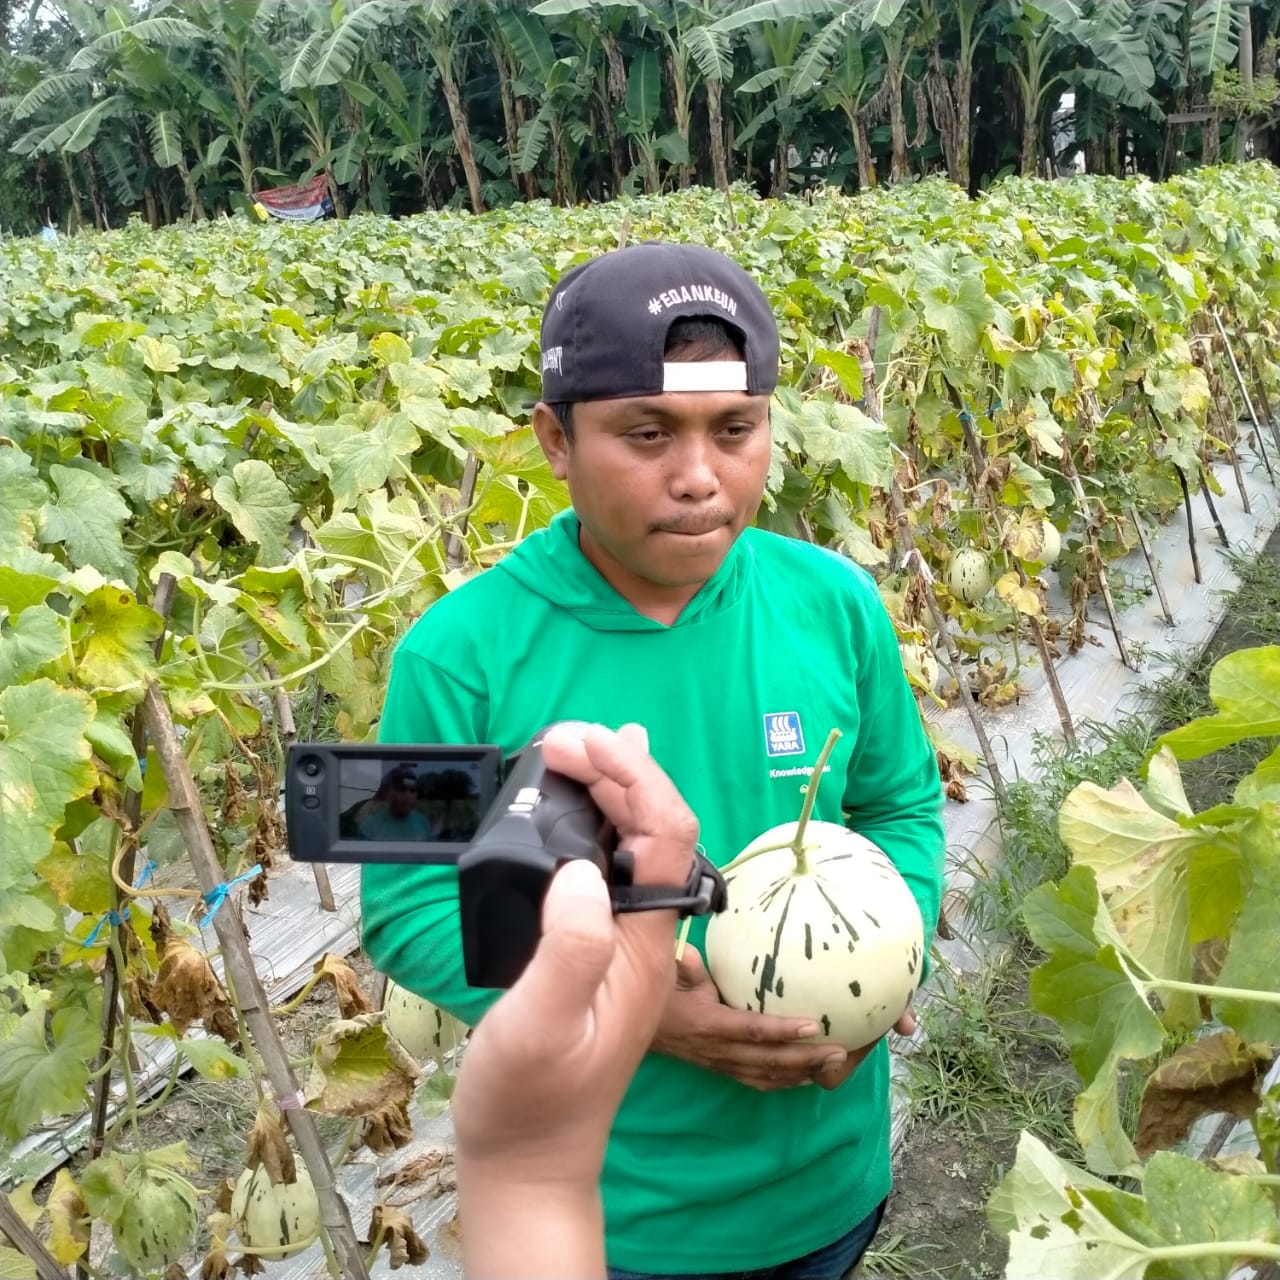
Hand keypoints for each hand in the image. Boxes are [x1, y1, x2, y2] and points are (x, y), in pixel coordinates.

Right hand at [452, 722, 696, 1183]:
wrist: (528, 1158)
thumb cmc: (529, 1101)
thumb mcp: (539, 1027)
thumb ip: (567, 949)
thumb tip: (582, 870)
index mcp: (645, 946)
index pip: (664, 834)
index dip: (630, 776)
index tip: (576, 744)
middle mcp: (647, 936)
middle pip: (657, 829)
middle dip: (621, 769)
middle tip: (562, 737)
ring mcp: (624, 943)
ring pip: (638, 846)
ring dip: (613, 789)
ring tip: (577, 748)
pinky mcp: (598, 950)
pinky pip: (613, 869)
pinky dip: (598, 823)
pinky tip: (587, 804)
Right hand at [653, 952, 917, 1091]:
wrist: (629, 1029)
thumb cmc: (653, 995)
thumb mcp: (664, 975)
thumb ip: (683, 966)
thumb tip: (686, 950)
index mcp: (707, 1025)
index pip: (751, 1030)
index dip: (783, 1030)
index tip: (815, 1024)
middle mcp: (717, 1052)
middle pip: (768, 1061)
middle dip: (805, 1059)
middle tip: (840, 1052)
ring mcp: (720, 1064)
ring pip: (767, 1076)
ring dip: (801, 1073)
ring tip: (834, 1066)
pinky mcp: (721, 1070)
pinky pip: (757, 1081)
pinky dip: (784, 1082)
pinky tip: (807, 1078)